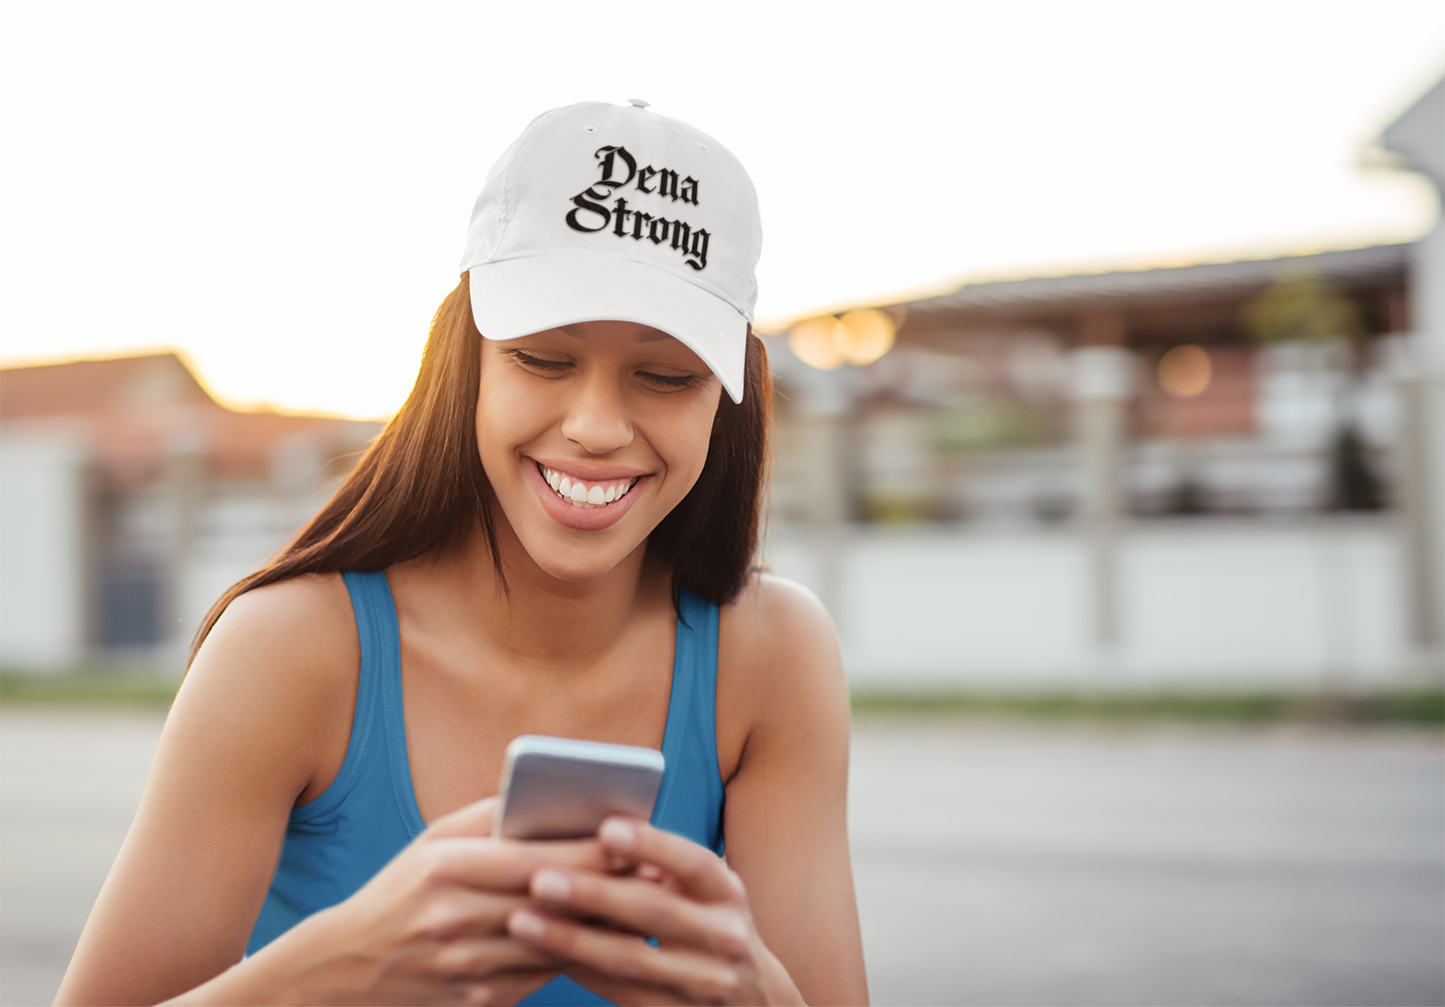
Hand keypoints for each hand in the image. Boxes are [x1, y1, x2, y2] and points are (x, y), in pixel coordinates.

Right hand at [250, 797, 613, 1005]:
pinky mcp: (478, 999)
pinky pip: (542, 974)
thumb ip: (490, 816)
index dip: (591, 851)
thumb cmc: (401, 890)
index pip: (537, 858)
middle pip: (554, 902)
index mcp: (447, 869)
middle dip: (611, 886)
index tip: (634, 839)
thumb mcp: (432, 842)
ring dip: (604, 926)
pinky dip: (575, 954)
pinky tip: (604, 939)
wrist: (348, 970)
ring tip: (645, 905)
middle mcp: (457, 919)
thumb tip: (552, 794)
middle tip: (657, 871)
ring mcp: (467, 966)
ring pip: (557, 943)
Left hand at [504, 818, 804, 1005]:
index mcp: (727, 893)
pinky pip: (618, 992)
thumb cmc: (706, 923)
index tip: (606, 828)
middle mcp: (723, 937)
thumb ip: (662, 865)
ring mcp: (703, 983)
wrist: (750, 999)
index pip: (693, 863)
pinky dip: (577, 969)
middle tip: (538, 878)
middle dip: (592, 894)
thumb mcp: (704, 892)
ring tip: (520, 920)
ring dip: (570, 940)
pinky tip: (538, 953)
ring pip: (628, 959)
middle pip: (653, 912)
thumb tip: (589, 831)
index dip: (652, 845)